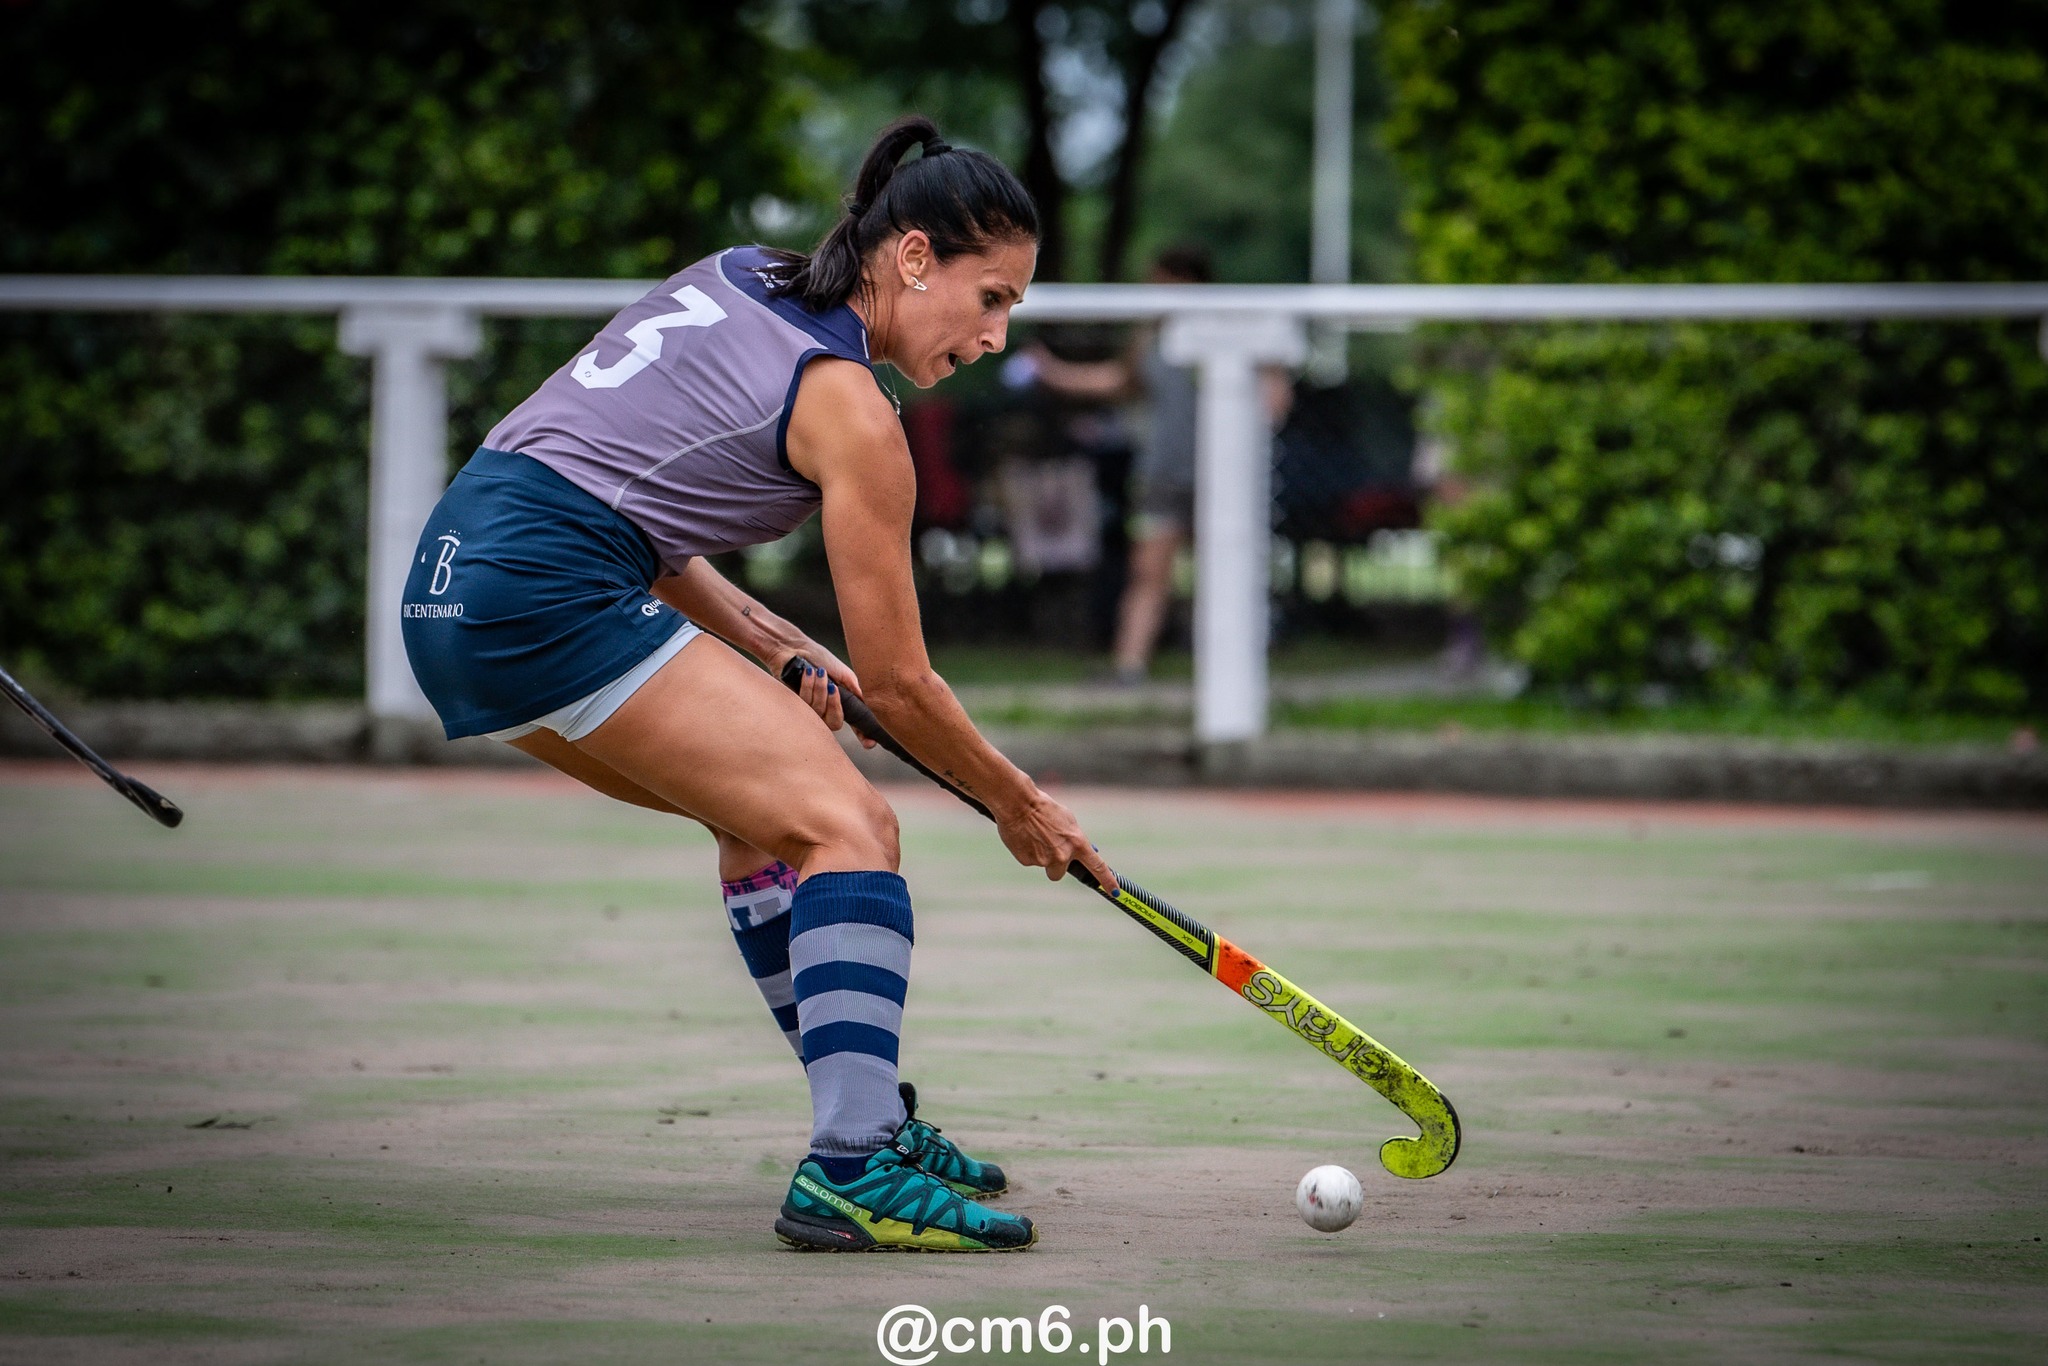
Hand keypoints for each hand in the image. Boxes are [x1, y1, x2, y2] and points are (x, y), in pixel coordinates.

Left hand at [771, 641, 875, 748]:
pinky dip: (808, 687)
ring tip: (818, 672)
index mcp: (841, 703)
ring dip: (820, 691)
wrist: (794, 649)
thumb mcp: (844, 673)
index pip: (854, 724)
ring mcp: (809, 711)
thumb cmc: (819, 658)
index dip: (863, 735)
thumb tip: (869, 705)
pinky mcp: (794, 707)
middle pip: (835, 724)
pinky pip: (804, 705)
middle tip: (833, 687)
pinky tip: (808, 673)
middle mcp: (826, 711)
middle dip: (834, 705)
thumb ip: (856, 690)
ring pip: (818, 713)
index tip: (870, 742)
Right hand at [994, 788, 1117, 894]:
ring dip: (1039, 855)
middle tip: (1046, 847)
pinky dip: (1026, 851)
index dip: (1107, 880)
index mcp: (1077, 843)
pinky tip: (1024, 837)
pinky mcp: (1027, 861)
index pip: (1098, 866)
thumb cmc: (1043, 807)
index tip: (1115, 891)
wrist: (1018, 803)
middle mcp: (1063, 855)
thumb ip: (1073, 838)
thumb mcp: (1067, 821)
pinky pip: (1029, 860)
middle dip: (1054, 864)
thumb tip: (1077, 851)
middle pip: (1059, 872)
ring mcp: (1044, 860)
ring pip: (1043, 865)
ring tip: (1033, 836)